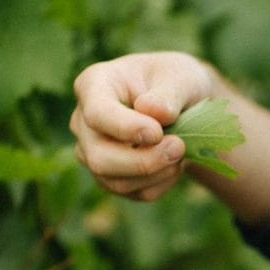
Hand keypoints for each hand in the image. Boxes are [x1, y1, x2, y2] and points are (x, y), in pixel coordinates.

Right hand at [69, 52, 212, 200]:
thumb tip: (151, 111)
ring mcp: (94, 153)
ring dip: (157, 173)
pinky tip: (174, 164)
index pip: (97, 113)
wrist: (185, 106)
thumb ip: (168, 93)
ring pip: (116, 182)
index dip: (126, 128)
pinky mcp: (112, 177)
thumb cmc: (177, 82)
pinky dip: (162, 183)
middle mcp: (84, 122)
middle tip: (179, 148)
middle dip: (143, 162)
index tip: (157, 133)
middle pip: (99, 158)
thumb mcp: (181, 77)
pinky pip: (136, 193)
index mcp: (94, 85)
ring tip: (181, 152)